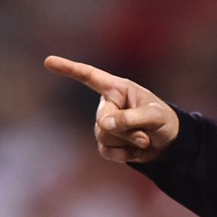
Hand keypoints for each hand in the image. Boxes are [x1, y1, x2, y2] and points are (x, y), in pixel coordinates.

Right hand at [44, 55, 178, 162]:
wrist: (168, 142)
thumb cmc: (163, 120)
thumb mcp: (154, 116)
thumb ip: (130, 118)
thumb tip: (103, 125)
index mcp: (117, 88)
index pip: (89, 76)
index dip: (69, 69)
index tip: (48, 61)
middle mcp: (107, 104)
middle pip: (103, 121)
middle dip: (126, 131)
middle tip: (145, 135)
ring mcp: (104, 124)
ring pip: (104, 137)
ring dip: (128, 142)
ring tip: (144, 139)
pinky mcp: (106, 143)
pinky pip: (107, 151)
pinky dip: (125, 155)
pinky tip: (137, 150)